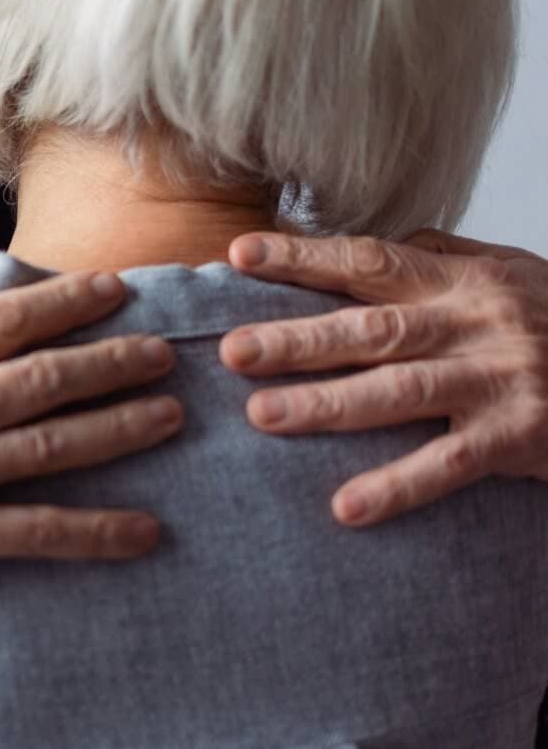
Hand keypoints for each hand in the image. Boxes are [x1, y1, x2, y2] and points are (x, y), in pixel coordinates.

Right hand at [0, 272, 183, 641]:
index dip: (65, 301)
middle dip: (114, 358)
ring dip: (122, 426)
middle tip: (165, 351)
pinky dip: (98, 532)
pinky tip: (146, 530)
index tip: (112, 290)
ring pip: (56, 443)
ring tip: (171, 414)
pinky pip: (40, 532)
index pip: (1, 321)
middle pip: (45, 375)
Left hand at [220, 231, 547, 526]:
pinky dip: (398, 486)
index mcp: (465, 281)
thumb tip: (374, 240)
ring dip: (328, 405)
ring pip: (401, 392)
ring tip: (263, 417)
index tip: (239, 256)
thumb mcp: (513, 273)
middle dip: (297, 339)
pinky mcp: (522, 436)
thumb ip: (443, 257)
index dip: (304, 258)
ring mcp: (501, 380)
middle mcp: (478, 324)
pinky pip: (451, 465)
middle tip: (229, 351)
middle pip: (373, 329)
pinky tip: (347, 507)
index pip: (371, 261)